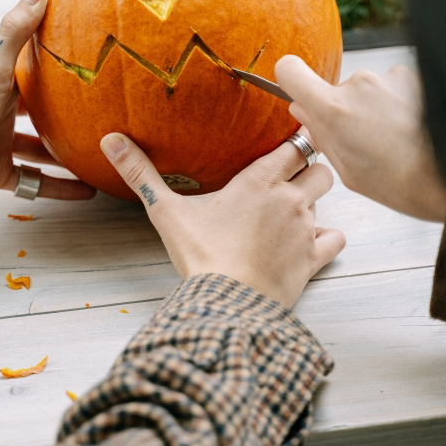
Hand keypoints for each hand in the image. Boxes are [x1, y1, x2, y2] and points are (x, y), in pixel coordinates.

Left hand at [0, 0, 94, 219]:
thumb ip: (14, 33)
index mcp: (0, 85)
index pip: (31, 68)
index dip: (55, 60)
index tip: (86, 54)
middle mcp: (0, 112)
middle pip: (38, 108)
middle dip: (65, 110)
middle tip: (100, 111)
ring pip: (39, 147)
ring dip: (65, 151)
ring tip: (100, 153)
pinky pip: (35, 182)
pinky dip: (58, 187)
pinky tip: (86, 192)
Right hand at [100, 133, 344, 306]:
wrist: (227, 304)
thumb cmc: (200, 256)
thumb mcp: (165, 211)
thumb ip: (140, 173)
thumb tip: (111, 141)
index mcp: (261, 180)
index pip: (295, 144)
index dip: (293, 142)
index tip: (284, 145)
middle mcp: (290, 199)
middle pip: (320, 167)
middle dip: (309, 169)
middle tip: (288, 179)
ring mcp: (306, 230)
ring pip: (327, 201)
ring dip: (313, 202)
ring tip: (291, 209)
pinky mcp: (313, 260)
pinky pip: (335, 239)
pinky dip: (327, 239)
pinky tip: (310, 242)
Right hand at [275, 55, 445, 221]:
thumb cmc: (398, 182)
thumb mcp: (346, 168)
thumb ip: (319, 133)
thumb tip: (302, 110)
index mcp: (334, 110)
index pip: (291, 70)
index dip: (290, 79)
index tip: (297, 90)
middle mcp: (358, 85)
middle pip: (336, 88)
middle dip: (345, 109)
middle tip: (364, 140)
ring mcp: (387, 77)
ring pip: (367, 90)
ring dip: (375, 108)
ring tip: (394, 139)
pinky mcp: (411, 76)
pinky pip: (392, 87)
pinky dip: (397, 104)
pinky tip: (409, 129)